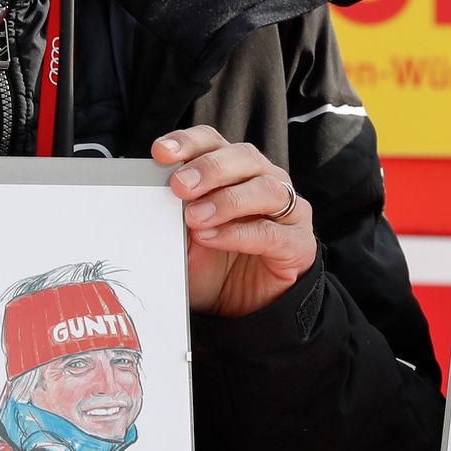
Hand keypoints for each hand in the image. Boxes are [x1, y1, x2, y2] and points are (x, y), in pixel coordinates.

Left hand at [153, 127, 317, 318]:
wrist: (239, 309)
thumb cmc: (212, 262)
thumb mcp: (184, 235)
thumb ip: (174, 213)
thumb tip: (151, 195)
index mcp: (234, 170)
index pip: (215, 142)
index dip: (189, 142)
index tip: (161, 152)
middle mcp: (265, 180)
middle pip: (244, 157)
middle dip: (209, 168)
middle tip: (179, 186)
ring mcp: (288, 210)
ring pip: (265, 189)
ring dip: (226, 200)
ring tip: (194, 218)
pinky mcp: (298, 243)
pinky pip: (272, 232)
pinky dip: (239, 233)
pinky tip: (211, 238)